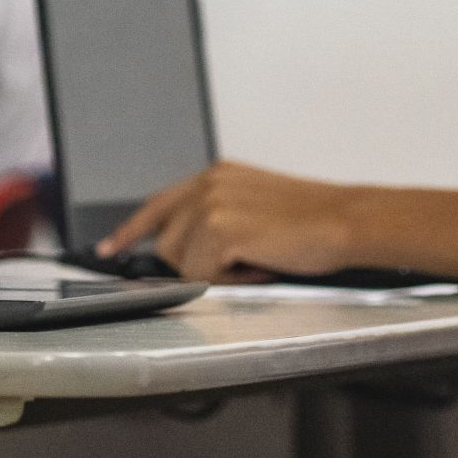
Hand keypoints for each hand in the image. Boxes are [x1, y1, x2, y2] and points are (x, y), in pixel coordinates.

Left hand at [95, 162, 358, 282]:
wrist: (347, 222)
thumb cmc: (314, 223)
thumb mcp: (255, 207)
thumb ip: (217, 217)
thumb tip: (188, 250)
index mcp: (216, 176)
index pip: (159, 204)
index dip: (132, 230)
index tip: (110, 248)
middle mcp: (207, 183)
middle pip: (168, 243)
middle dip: (196, 264)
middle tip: (245, 261)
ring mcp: (210, 204)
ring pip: (183, 262)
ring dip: (217, 272)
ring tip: (257, 259)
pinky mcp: (218, 228)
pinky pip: (202, 275)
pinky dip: (231, 281)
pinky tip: (261, 264)